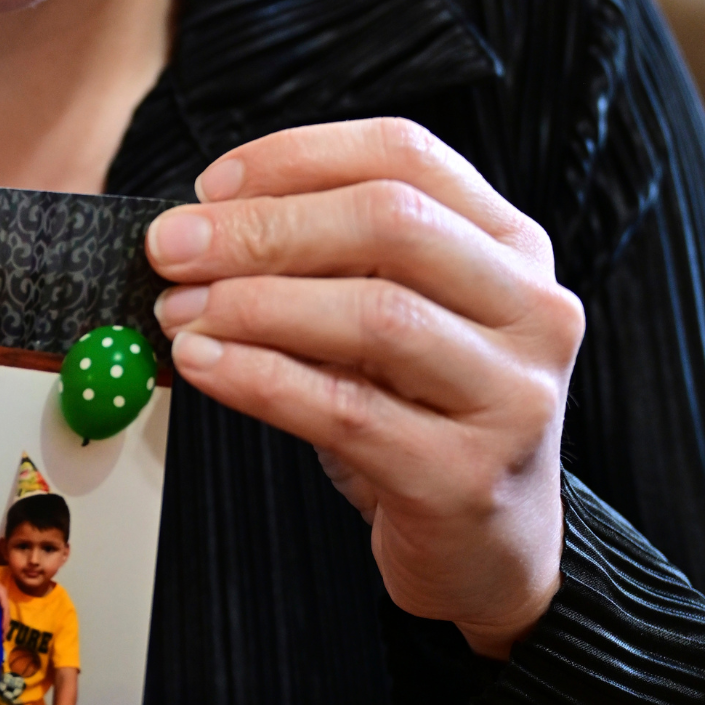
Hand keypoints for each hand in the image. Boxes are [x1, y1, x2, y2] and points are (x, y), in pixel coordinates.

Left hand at [149, 119, 584, 658]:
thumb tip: (197, 226)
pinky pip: (346, 410)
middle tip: (173, 247)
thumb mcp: (388, 315)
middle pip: (391, 221)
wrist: (487, 550)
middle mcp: (532, 308)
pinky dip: (259, 379)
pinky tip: (204, 364)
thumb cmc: (420, 413)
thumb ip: (322, 260)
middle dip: (263, 227)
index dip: (297, 157)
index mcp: (510, 244)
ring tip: (179, 312)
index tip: (210, 188)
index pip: (405, 154)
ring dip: (253, 303)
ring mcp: (511, 396)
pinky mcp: (466, 477)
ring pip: (374, 315)